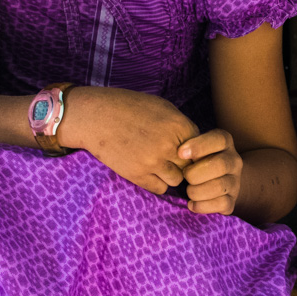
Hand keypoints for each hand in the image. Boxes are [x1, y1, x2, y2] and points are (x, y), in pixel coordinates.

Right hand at [56, 86, 199, 194]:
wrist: (95, 116)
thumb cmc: (128, 107)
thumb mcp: (161, 106)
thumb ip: (180, 125)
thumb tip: (196, 144)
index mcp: (177, 125)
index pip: (201, 147)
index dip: (192, 149)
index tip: (180, 147)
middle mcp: (168, 145)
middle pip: (191, 165)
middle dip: (182, 163)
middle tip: (169, 157)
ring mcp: (153, 162)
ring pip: (178, 179)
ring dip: (171, 174)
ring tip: (158, 163)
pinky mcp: (138, 175)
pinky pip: (160, 188)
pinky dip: (157, 182)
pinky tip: (148, 170)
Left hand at [177, 129, 243, 215]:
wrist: (219, 180)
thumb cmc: (198, 160)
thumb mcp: (195, 149)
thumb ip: (188, 147)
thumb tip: (179, 153)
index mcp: (225, 143)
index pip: (219, 140)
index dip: (199, 146)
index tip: (180, 153)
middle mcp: (234, 160)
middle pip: (220, 164)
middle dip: (195, 173)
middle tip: (185, 176)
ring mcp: (235, 181)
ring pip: (220, 186)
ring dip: (197, 191)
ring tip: (188, 191)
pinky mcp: (232, 200)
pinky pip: (221, 204)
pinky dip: (202, 205)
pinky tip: (192, 203)